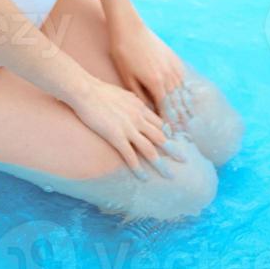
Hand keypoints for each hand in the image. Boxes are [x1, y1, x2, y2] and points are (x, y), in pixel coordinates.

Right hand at [69, 75, 187, 180]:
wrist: (85, 90)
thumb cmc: (99, 90)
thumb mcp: (122, 93)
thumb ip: (132, 102)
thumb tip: (137, 106)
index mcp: (140, 107)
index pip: (160, 123)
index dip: (169, 134)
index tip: (178, 143)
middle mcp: (138, 118)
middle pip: (160, 137)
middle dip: (173, 150)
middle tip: (184, 160)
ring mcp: (128, 128)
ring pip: (150, 149)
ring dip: (160, 164)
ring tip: (169, 176)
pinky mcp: (116, 136)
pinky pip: (130, 156)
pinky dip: (138, 168)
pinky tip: (143, 178)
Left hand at [107, 13, 192, 129]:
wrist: (129, 26)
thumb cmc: (123, 52)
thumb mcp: (127, 77)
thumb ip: (140, 95)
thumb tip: (150, 111)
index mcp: (156, 83)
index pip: (167, 110)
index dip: (170, 124)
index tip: (173, 136)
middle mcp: (169, 77)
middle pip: (179, 104)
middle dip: (182, 120)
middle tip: (186, 135)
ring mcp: (173, 67)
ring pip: (184, 92)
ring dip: (187, 107)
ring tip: (190, 121)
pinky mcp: (174, 59)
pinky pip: (184, 79)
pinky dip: (187, 91)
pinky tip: (188, 98)